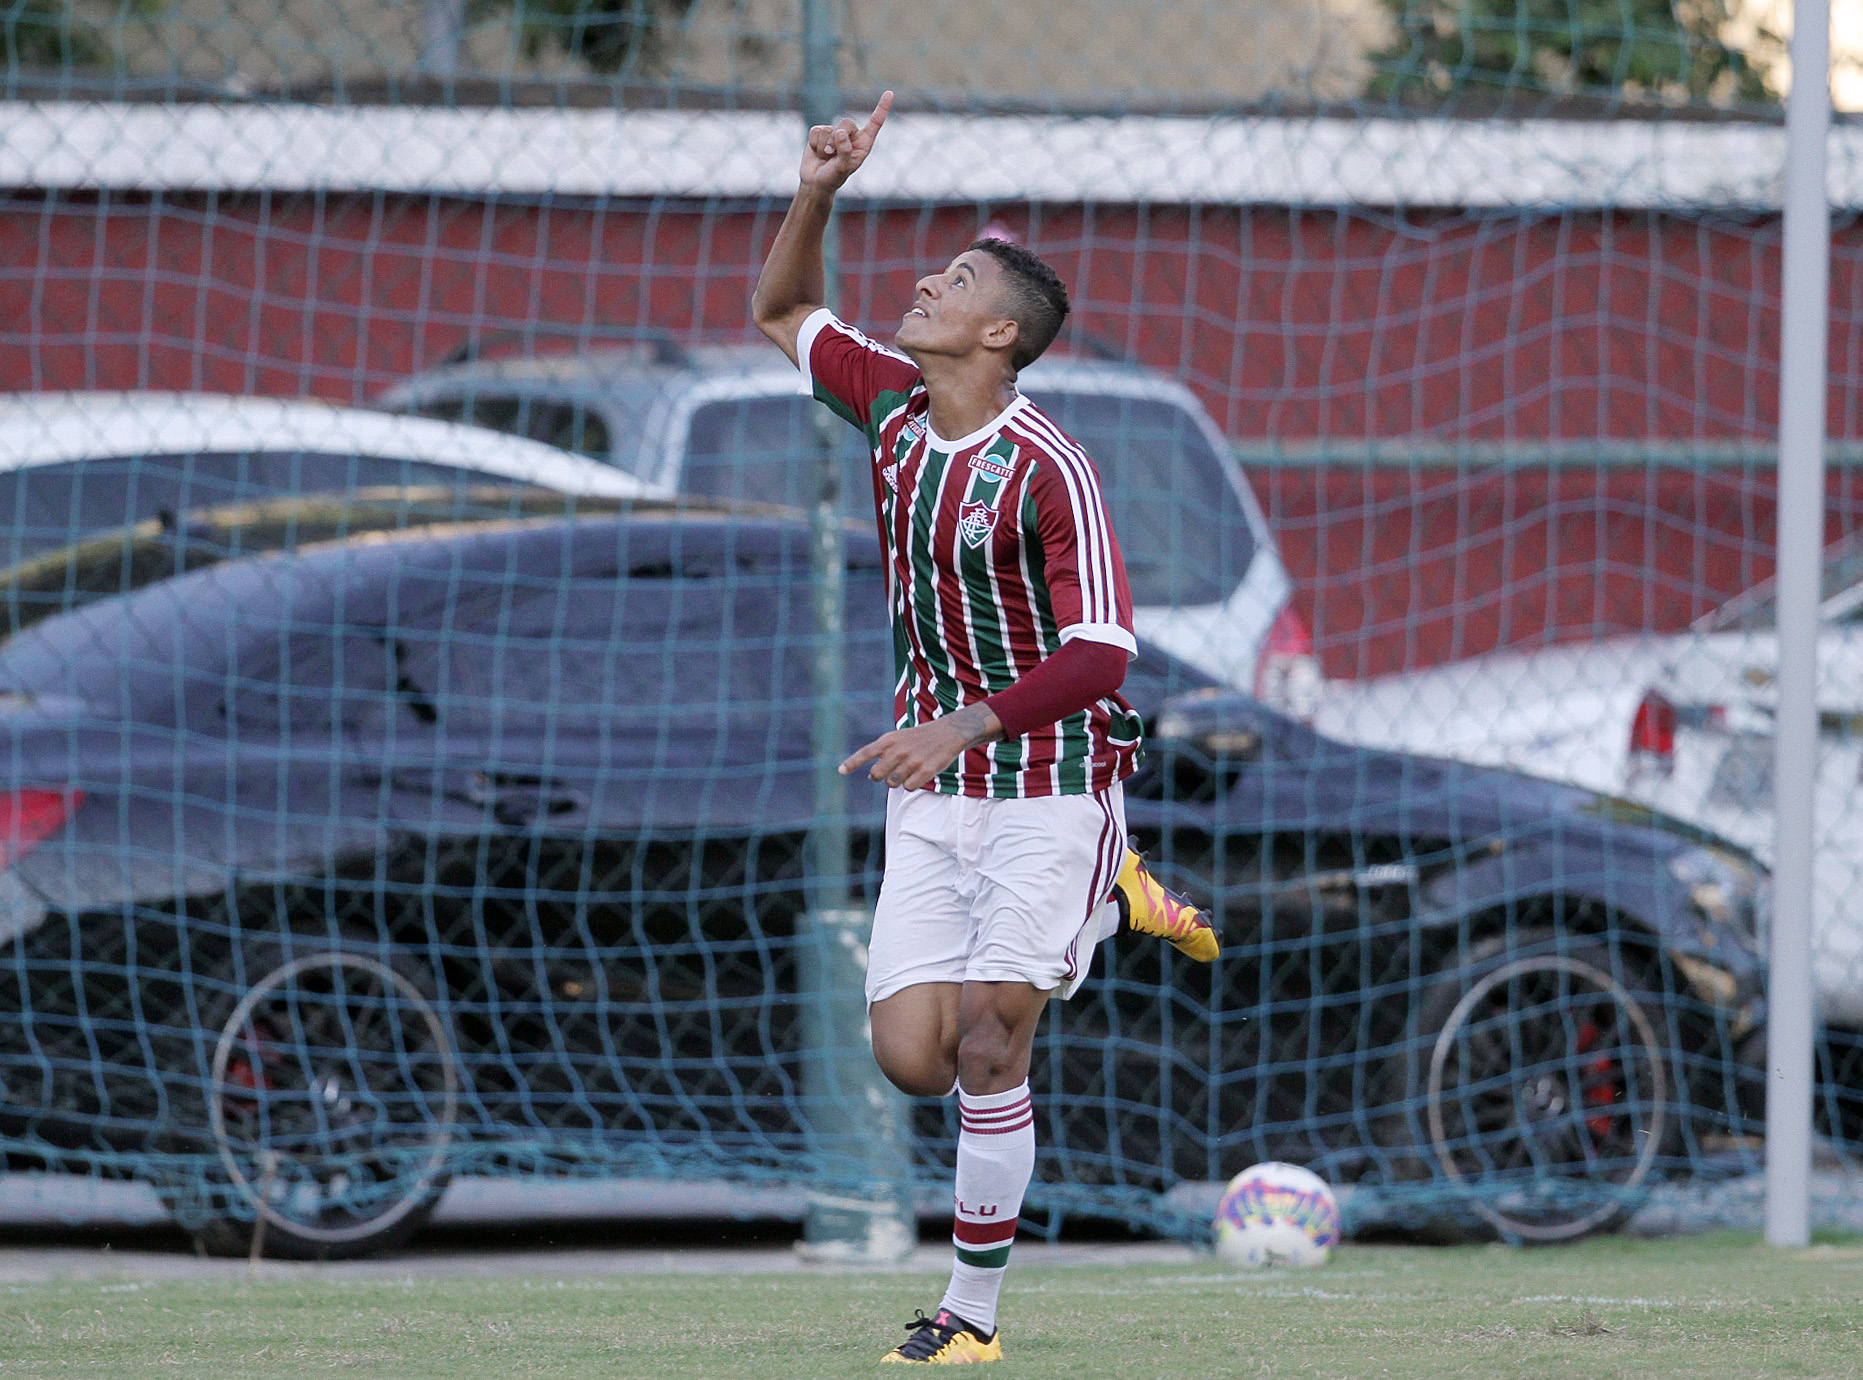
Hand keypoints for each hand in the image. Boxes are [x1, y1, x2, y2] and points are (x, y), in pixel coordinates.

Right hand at [800, 90, 892, 191]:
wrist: (815, 183)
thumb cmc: (833, 178)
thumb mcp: (843, 168)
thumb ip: (845, 151)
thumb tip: (840, 132)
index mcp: (863, 144)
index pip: (875, 123)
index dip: (882, 108)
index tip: (889, 93)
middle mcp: (851, 136)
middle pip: (846, 123)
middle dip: (837, 139)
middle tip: (831, 155)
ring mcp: (835, 133)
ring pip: (828, 129)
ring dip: (824, 147)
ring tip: (825, 158)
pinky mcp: (820, 132)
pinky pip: (816, 131)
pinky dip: (815, 145)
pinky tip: (817, 153)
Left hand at [839, 702, 1000, 790]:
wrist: (948, 732)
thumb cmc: (918, 738)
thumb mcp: (898, 737)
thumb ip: (884, 752)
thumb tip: (872, 775)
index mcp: (889, 739)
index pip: (866, 753)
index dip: (852, 763)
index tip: (840, 771)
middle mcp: (898, 750)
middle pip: (877, 774)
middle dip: (879, 777)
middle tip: (888, 772)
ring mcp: (912, 761)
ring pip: (892, 783)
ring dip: (896, 781)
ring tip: (907, 771)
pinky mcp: (926, 771)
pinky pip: (909, 788)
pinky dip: (911, 784)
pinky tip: (919, 775)